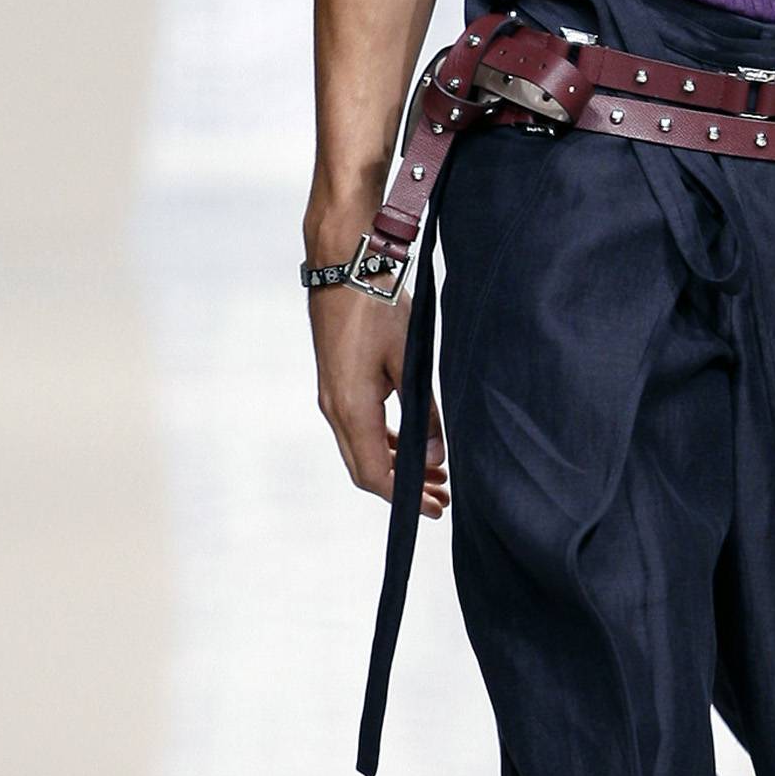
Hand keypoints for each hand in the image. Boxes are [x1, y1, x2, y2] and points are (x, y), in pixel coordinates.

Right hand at [309, 278, 449, 514]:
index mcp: (352, 408)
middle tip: (442, 497)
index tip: (435, 508)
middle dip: (404, 488)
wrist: (345, 267)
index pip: (376, 474)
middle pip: (366, 469)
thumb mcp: (411, 361)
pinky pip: (358, 429)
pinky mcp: (336, 385)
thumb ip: (425, 413)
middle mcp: (335, 409)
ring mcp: (332, 398)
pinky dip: (385, 443)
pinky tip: (411, 443)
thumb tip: (435, 456)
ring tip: (435, 473)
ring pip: (362, 450)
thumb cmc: (377, 308)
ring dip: (396, 464)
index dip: (406, 496)